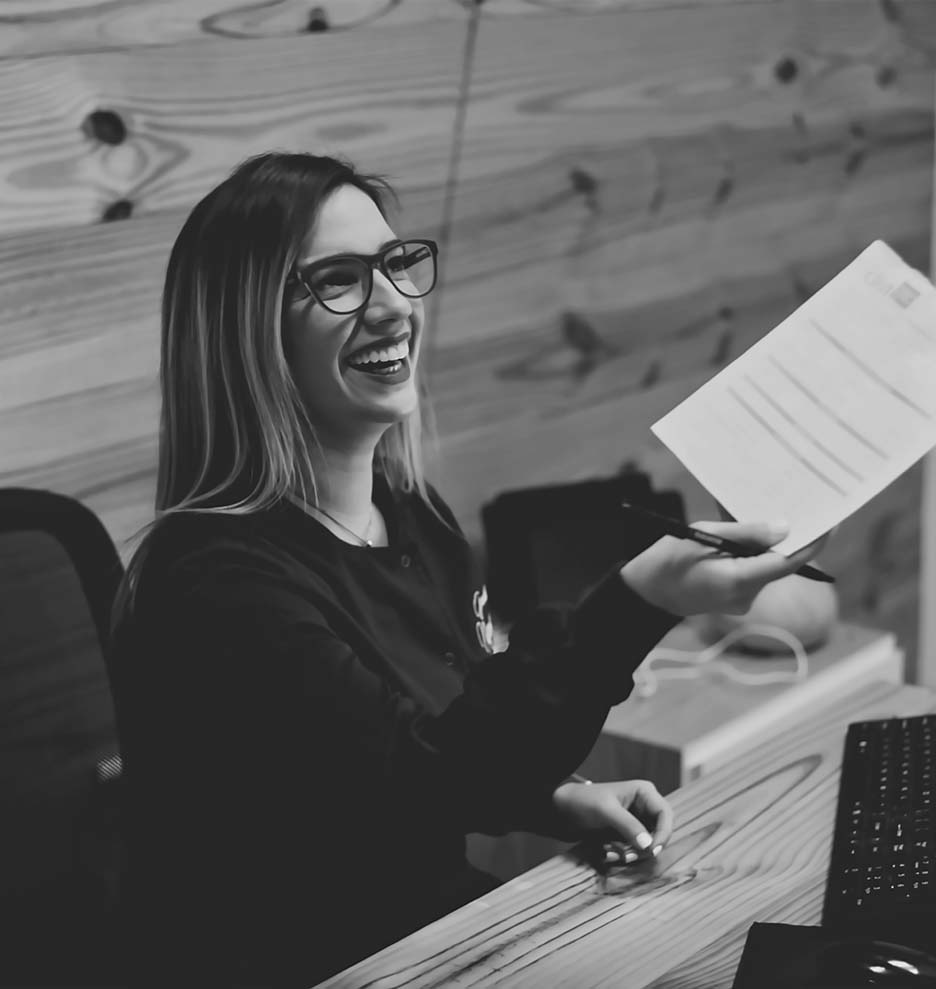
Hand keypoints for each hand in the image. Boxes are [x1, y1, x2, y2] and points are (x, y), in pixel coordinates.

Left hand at [551, 779, 672, 860]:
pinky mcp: (629, 833)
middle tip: (627, 857)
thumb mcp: (606, 811)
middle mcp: (645, 806)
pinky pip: (636, 849)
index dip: (663, 834)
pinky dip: (625, 854)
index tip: (651, 851)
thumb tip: (649, 846)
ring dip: (633, 854)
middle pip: (660, 832)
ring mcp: (638, 820)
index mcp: (644, 792)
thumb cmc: (584, 801)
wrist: (563, 809)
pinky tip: (608, 854)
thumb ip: (628, 826)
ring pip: (648, 844)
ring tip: (611, 854)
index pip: (666, 815)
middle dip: (645, 848)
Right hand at [619, 519, 827, 616]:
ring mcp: (743, 601)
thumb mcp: (703, 534)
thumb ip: (745, 532)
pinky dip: (751, 554)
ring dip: (764, 544)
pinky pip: (754, 572)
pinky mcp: (738, 600)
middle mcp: (746, 596)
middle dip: (787, 537)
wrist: (646, 593)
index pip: (788, 562)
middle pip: (780, 563)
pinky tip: (738, 536)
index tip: (830, 522)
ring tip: (755, 517)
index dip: (812, 542)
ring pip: (767, 566)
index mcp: (738, 580)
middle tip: (797, 506)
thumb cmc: (668, 559)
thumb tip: (785, 528)